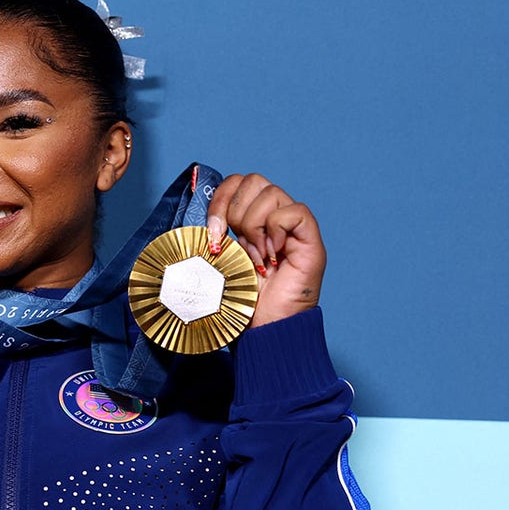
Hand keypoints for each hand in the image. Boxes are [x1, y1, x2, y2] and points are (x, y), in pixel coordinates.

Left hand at [206, 173, 325, 327]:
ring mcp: (294, 228)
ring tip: (255, 257)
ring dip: (254, 226)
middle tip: (235, 246)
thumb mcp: (220, 261)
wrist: (265, 329)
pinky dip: (276, 230)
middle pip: (253, 180)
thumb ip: (216, 236)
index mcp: (252, 220)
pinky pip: (294, 211)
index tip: (213, 233)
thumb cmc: (243, 301)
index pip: (237, 182)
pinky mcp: (310, 240)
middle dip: (234, 212)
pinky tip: (271, 256)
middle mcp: (275, 218)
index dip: (220, 199)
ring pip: (271, 193)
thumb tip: (198, 219)